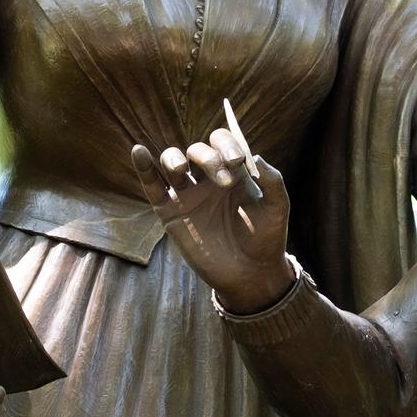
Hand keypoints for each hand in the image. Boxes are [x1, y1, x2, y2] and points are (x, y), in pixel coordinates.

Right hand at [130, 128, 295, 313]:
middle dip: (208, 159)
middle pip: (197, 151)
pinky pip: (153, 186)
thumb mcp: (277, 209)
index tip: (237, 161)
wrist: (250, 274)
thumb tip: (257, 157)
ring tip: (180, 170)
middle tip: (225, 183)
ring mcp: (188, 194)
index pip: (221, 143)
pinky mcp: (170, 212)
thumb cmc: (266, 239)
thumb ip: (273, 182)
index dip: (226, 144)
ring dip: (173, 158)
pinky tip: (139, 152)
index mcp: (232, 172)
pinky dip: (144, 168)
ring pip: (172, 161)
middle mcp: (207, 179)